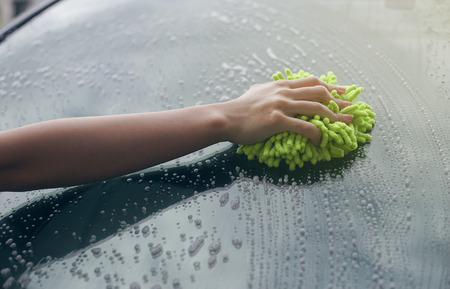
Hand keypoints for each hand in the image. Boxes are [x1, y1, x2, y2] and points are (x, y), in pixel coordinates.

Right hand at [220, 77, 353, 145]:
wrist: (226, 118)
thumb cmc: (239, 108)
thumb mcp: (256, 91)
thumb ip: (268, 89)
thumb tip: (270, 88)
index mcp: (281, 85)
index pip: (312, 82)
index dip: (331, 86)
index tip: (343, 93)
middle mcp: (284, 92)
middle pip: (320, 92)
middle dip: (338, 101)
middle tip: (350, 110)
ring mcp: (282, 105)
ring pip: (316, 108)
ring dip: (334, 117)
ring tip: (343, 125)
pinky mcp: (278, 120)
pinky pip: (305, 126)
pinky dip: (316, 134)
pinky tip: (319, 141)